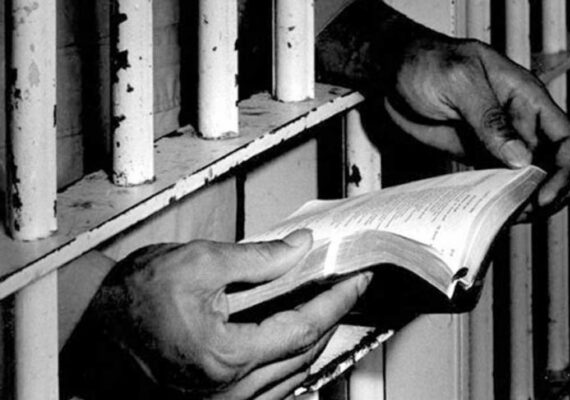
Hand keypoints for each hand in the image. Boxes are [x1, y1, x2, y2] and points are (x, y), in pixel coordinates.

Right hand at [83, 230, 370, 398]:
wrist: (93, 325)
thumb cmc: (133, 297)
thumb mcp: (200, 262)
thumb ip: (259, 257)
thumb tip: (300, 247)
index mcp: (226, 356)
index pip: (304, 326)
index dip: (336, 299)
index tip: (357, 280)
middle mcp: (227, 391)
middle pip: (304, 355)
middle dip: (332, 319)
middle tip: (347, 290)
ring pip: (291, 376)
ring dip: (314, 341)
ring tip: (326, 308)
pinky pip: (270, 388)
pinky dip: (290, 361)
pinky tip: (294, 340)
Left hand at [383, 36, 569, 214]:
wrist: (394, 71)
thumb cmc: (427, 63)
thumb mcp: (460, 82)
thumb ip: (489, 119)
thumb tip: (520, 157)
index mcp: (526, 97)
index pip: (566, 139)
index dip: (564, 170)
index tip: (542, 195)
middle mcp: (518, 122)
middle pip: (553, 165)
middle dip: (546, 193)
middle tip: (521, 213)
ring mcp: (496, 140)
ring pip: (527, 178)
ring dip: (521, 200)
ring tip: (503, 217)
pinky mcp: (475, 153)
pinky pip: (496, 180)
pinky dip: (496, 198)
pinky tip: (486, 212)